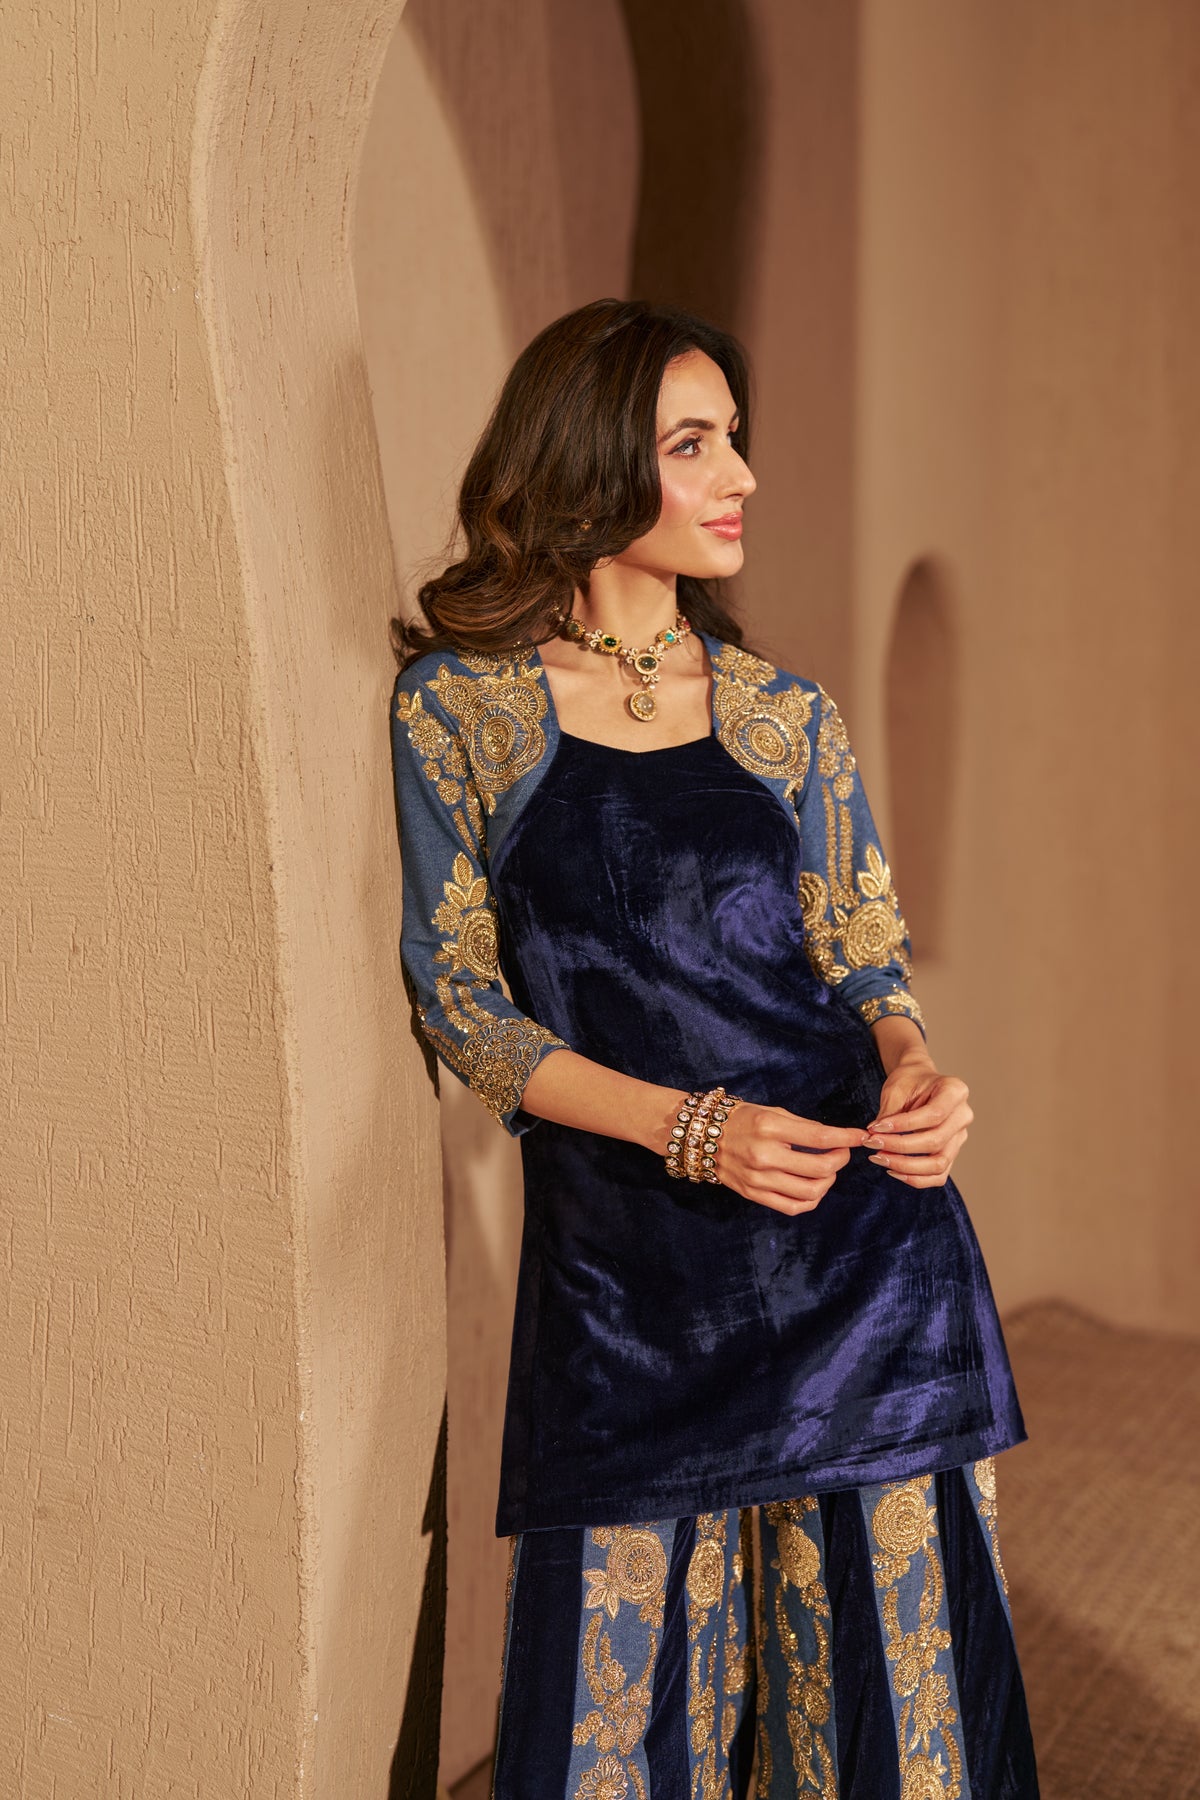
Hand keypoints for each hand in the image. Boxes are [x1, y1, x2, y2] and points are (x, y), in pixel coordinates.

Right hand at [716, 1102, 865, 1215]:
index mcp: (769, 1128)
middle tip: (842, 1152)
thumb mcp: (771, 1113)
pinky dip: (812, 1200)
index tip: (860, 1137)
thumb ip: (802, 1127)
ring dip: (829, 1181)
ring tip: (828, 1170)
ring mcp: (759, 1179)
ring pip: (811, 1191)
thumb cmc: (741, 1120)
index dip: (846, 1138)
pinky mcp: (754, 1195)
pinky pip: (793, 1207)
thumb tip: (834, 1138)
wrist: (701, 1138)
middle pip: (820, 1168)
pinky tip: (814, 1187)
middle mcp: (764, 1155)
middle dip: (841, 1160)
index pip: (820, 1138)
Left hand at [862, 1053, 972, 1188]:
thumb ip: (889, 1115)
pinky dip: (916, 1179)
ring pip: (939, 1164)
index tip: (875, 1128)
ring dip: (906, 1167)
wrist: (918, 1081)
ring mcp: (960, 1137)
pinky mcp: (952, 1153)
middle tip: (872, 1143)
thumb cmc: (908, 1081)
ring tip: (880, 1158)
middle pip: (936, 1142)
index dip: (903, 1125)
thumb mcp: (896, 1089)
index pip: (933, 1115)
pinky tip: (893, 1171)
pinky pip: (938, 1175)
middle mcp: (963, 1116)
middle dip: (899, 1147)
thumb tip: (874, 1139)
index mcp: (955, 1092)